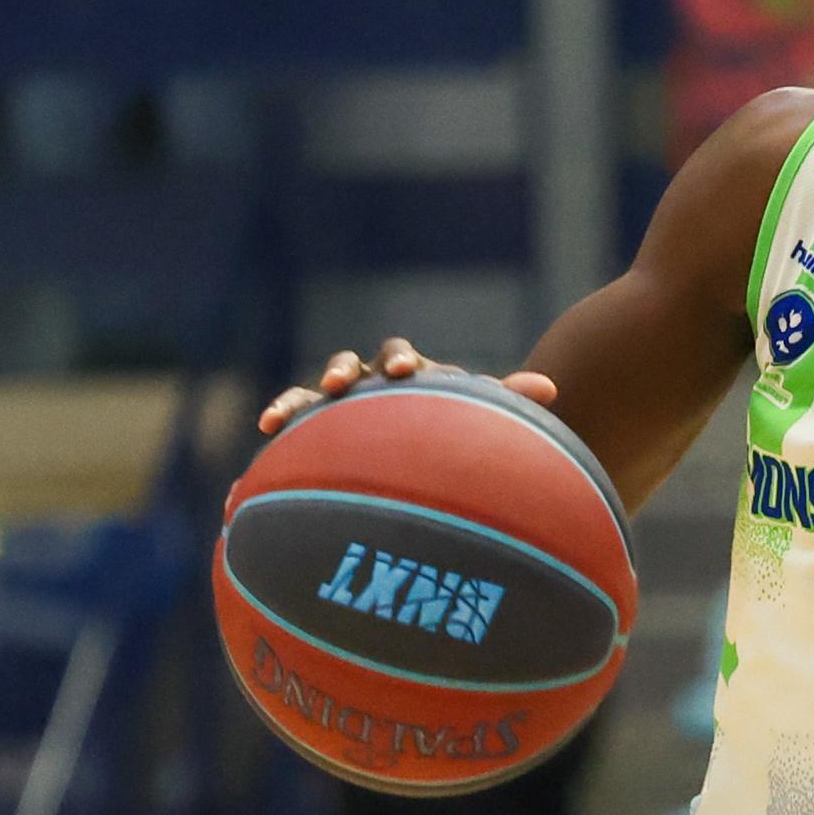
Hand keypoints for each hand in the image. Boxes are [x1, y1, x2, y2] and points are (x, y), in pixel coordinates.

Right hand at [258, 337, 555, 437]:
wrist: (436, 457)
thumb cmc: (461, 437)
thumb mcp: (481, 422)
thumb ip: (508, 402)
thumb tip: (550, 387)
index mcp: (411, 377)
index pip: (401, 357)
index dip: (399, 361)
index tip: (401, 374)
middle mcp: (372, 385)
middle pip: (352, 366)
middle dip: (342, 371)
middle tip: (338, 385)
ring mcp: (344, 409)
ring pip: (313, 395)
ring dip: (299, 401)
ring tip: (279, 418)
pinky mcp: (319, 433)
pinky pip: (295, 429)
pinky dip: (281, 427)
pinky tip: (263, 443)